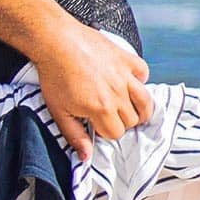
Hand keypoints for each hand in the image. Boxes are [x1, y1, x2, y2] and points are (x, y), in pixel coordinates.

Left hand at [34, 23, 152, 161]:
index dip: (106, 132)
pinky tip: (128, 82)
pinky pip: (143, 73)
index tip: (96, 125)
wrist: (55, 42)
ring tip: (128, 108)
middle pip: (132, 120)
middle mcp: (118, 93)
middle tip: (107, 115)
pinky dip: (139, 79)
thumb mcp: (59, 111)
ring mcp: (124, 75)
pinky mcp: (126, 58)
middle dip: (121, 122)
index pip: (116, 133)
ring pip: (145, 101)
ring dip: (139, 108)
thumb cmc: (54, 76)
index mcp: (101, 108)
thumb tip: (86, 157)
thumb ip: (75, 136)